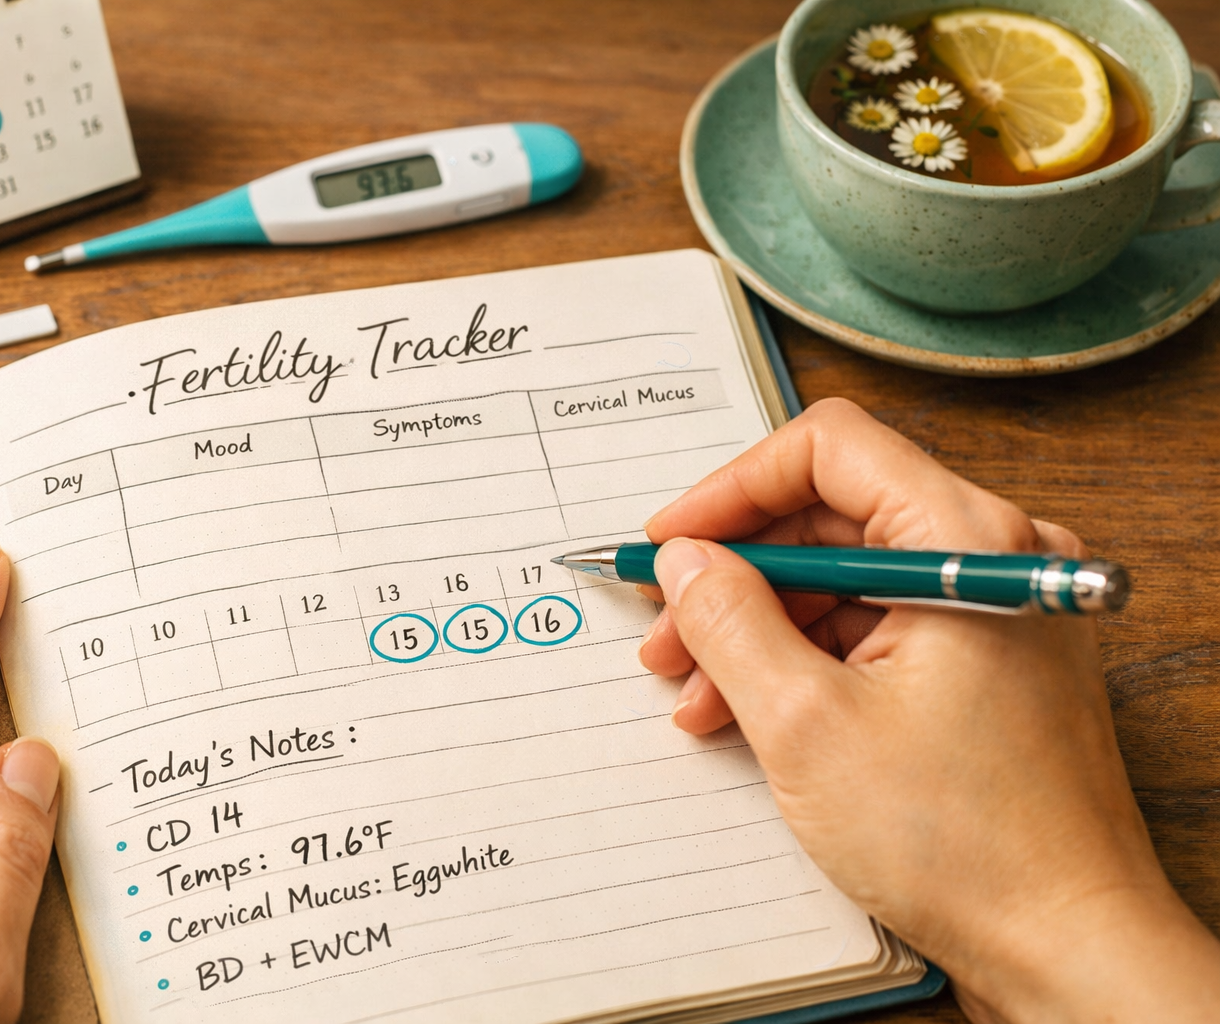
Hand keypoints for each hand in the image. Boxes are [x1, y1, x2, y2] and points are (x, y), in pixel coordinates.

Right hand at [639, 399, 1219, 1022]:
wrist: (1063, 944)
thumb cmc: (967, 842)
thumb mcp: (806, 724)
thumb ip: (729, 622)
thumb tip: (684, 560)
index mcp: (968, 541)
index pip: (828, 450)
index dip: (730, 490)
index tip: (671, 544)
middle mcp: (992, 557)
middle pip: (832, 516)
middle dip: (736, 572)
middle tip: (667, 626)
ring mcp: (992, 610)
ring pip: (846, 577)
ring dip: (760, 625)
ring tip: (697, 689)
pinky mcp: (984, 660)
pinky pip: (876, 626)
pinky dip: (805, 659)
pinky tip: (747, 710)